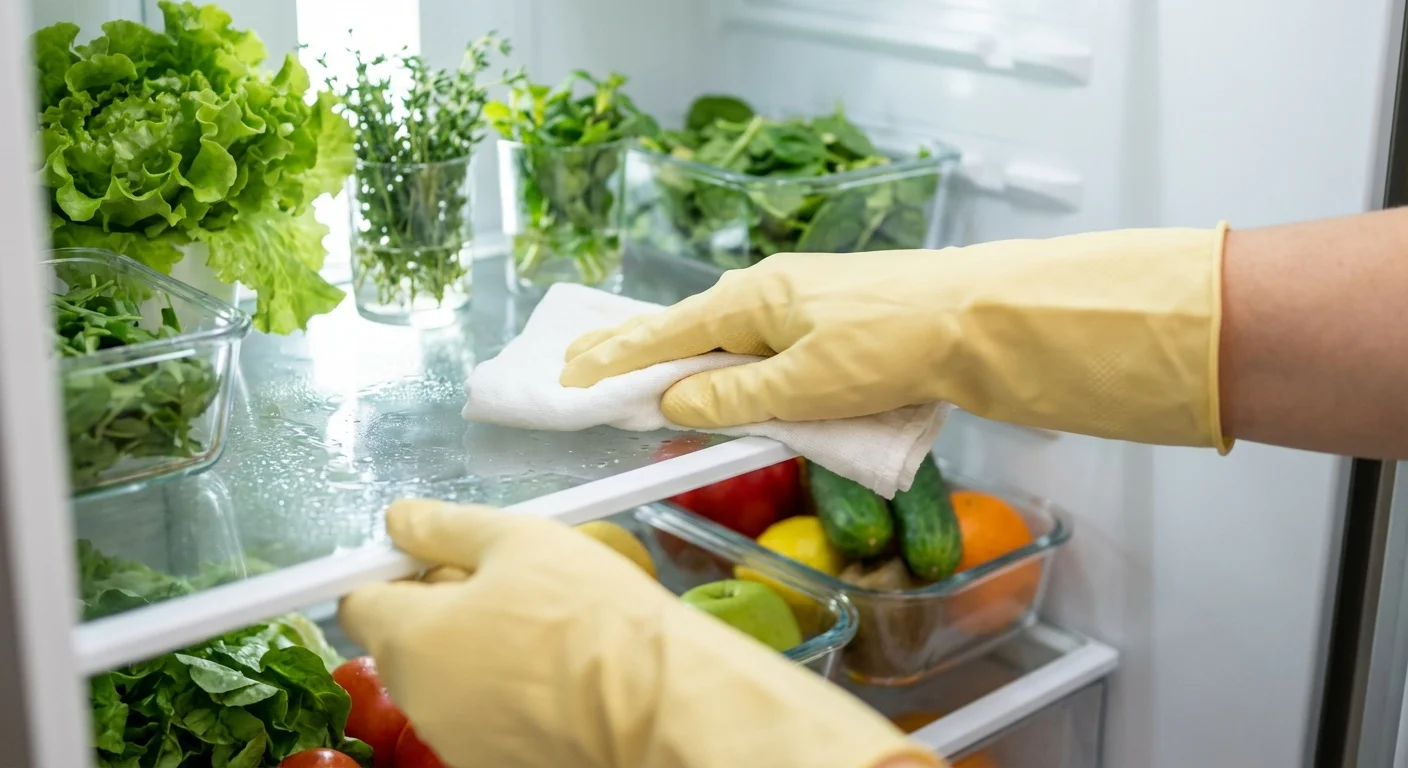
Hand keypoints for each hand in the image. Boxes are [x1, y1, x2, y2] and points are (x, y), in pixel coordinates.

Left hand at [340, 501, 940, 767]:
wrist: (660, 702)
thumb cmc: (588, 613)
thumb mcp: (518, 541)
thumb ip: (447, 527)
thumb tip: (399, 520)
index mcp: (410, 639)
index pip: (360, 601)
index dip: (395, 570)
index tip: (438, 555)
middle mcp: (420, 701)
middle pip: (407, 642)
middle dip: (443, 609)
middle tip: (511, 583)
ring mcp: (458, 742)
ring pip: (450, 681)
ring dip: (478, 651)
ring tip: (546, 628)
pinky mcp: (499, 765)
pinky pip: (488, 717)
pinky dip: (511, 695)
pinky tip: (561, 673)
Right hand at [561, 229, 1230, 449]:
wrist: (980, 320)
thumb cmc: (892, 345)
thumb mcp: (804, 382)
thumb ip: (735, 394)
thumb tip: (675, 397)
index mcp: (752, 300)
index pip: (664, 334)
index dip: (614, 360)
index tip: (568, 377)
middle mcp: (770, 293)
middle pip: (685, 327)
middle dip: (631, 349)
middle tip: (576, 363)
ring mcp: (803, 302)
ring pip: (723, 335)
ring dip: (676, 356)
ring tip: (635, 375)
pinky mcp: (834, 320)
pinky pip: (759, 343)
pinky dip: (723, 360)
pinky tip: (720, 372)